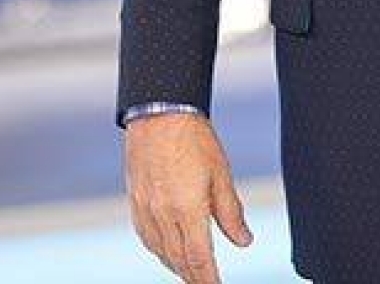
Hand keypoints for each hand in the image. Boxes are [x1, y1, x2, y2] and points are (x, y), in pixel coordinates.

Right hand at [124, 113, 252, 282]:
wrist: (158, 112)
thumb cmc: (192, 137)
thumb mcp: (221, 174)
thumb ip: (231, 213)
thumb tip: (244, 241)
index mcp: (187, 209)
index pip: (200, 259)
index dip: (209, 280)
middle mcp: (163, 214)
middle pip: (179, 261)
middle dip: (194, 277)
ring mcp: (146, 209)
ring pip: (161, 252)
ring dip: (177, 266)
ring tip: (191, 273)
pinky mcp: (135, 200)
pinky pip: (146, 237)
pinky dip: (159, 250)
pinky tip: (167, 250)